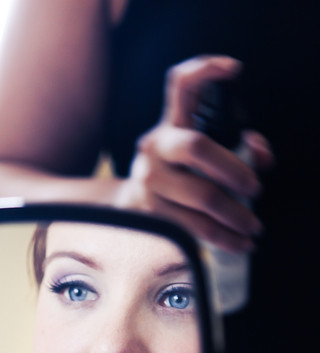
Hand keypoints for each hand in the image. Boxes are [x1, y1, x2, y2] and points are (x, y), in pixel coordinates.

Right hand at [116, 55, 273, 252]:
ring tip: (253, 228)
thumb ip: (237, 145)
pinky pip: (193, 227)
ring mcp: (149, 181)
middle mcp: (155, 148)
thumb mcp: (199, 154)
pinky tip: (238, 243)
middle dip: (233, 169)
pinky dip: (222, 238)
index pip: (180, 85)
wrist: (131, 206)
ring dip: (235, 216)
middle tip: (255, 189)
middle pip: (196, 147)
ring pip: (201, 196)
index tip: (233, 70)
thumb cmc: (177, 175)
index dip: (205, 69)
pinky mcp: (149, 213)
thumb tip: (261, 158)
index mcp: (170, 126)